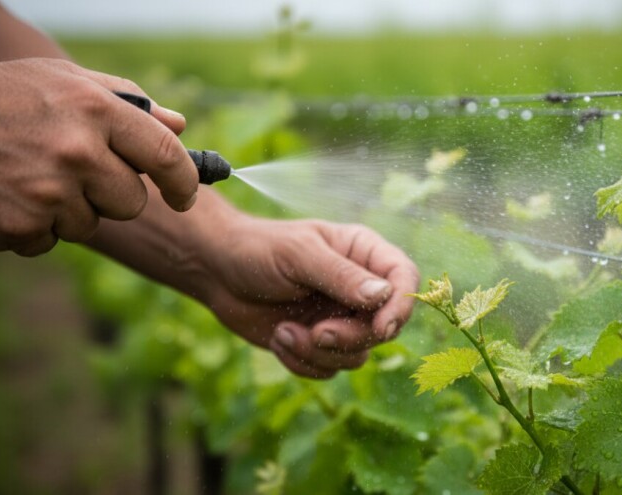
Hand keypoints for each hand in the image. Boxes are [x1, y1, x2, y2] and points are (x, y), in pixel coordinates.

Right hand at [0, 58, 197, 255]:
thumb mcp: (62, 80)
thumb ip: (125, 101)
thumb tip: (178, 124)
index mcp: (96, 109)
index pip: (167, 154)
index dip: (184, 181)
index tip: (184, 194)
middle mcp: (78, 151)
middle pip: (132, 201)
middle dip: (111, 194)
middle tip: (73, 172)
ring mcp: (50, 192)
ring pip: (92, 223)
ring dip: (69, 210)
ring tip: (30, 177)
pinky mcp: (22, 225)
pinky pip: (51, 240)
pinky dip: (33, 227)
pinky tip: (8, 196)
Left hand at [198, 216, 419, 377]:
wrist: (217, 273)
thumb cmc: (258, 250)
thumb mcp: (299, 255)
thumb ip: (341, 275)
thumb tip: (383, 295)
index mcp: (363, 253)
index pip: (404, 278)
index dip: (402, 305)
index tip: (382, 326)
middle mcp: (359, 288)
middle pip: (384, 326)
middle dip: (350, 338)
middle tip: (317, 333)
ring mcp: (341, 318)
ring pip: (357, 355)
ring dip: (319, 352)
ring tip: (284, 332)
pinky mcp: (319, 343)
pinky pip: (328, 368)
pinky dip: (301, 361)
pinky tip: (279, 337)